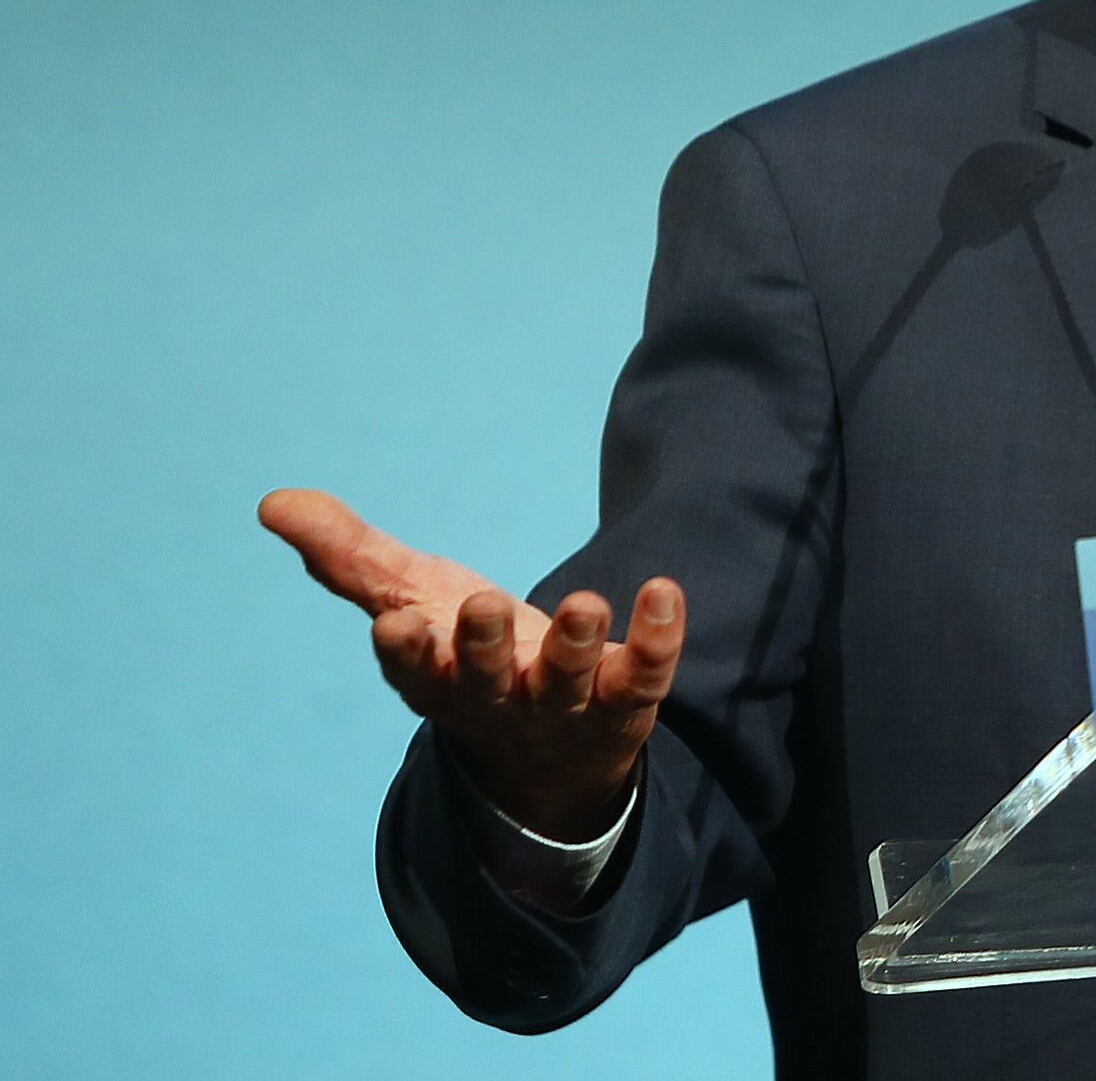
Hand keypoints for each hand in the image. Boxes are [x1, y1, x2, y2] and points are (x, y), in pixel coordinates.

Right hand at [258, 488, 683, 838]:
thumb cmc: (467, 658)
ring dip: (575, 644)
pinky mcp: (627, 700)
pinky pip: (646, 673)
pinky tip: (664, 593)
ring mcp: (565, 706)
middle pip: (487, 680)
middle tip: (483, 603)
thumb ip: (351, 558)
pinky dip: (658, 637)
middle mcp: (498, 699)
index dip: (406, 653)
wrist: (550, 751)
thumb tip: (274, 501)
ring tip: (585, 603)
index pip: (414, 673)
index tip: (396, 626)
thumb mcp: (411, 603)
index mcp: (438, 679)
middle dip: (482, 646)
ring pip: (568, 681)